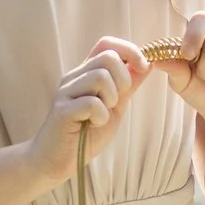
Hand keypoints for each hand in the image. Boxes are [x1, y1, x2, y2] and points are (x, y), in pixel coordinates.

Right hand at [26, 37, 148, 189]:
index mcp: (86, 74)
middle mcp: (74, 77)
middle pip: (108, 57)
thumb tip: (147, 64)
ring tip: (102, 116)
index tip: (143, 67)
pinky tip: (93, 125)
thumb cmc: (85, 134)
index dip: (129, 50)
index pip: (107, 44)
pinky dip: (101, 117)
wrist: (58, 160)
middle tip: (115, 102)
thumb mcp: (114, 106)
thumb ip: (127, 86)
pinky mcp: (62, 110)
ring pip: (100, 77)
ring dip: (111, 99)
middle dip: (123, 79)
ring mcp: (66, 92)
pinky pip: (92, 103)